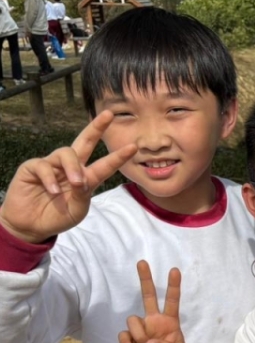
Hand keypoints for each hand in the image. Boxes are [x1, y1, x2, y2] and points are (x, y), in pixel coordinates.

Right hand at [0, 111, 136, 242]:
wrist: (32, 227)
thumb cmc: (58, 216)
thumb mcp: (77, 209)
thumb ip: (82, 194)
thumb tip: (82, 179)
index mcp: (86, 177)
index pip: (105, 164)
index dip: (118, 156)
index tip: (134, 147)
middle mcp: (71, 166)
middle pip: (85, 141)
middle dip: (96, 127)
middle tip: (108, 115)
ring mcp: (52, 165)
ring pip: (66, 153)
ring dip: (73, 167)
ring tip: (76, 183)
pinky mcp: (32, 168)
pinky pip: (44, 165)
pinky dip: (50, 178)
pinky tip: (53, 190)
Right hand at [119, 260, 187, 342]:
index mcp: (170, 320)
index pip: (172, 300)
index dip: (173, 285)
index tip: (175, 269)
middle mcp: (155, 319)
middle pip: (148, 295)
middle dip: (145, 279)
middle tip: (142, 261)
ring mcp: (142, 328)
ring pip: (133, 319)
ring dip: (138, 333)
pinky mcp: (131, 338)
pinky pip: (124, 334)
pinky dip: (125, 341)